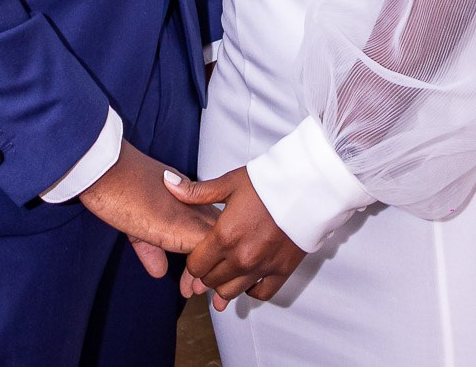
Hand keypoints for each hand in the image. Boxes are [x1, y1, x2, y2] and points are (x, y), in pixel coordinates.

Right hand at [79, 141, 217, 277]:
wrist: (106, 169)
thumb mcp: (137, 221)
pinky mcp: (182, 225)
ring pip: (216, 246)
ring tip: (193, 292)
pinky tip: (189, 286)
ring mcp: (191, 212)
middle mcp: (195, 201)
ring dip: (208, 273)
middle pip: (219, 236)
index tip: (196, 276)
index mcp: (187, 195)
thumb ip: (151, 247)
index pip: (210, 225)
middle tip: (198, 289)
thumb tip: (159, 270)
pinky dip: (199, 273)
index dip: (208, 252)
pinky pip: (202, 252)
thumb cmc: (116, 185)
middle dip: (213, 266)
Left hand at [164, 167, 305, 308]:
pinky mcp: (282, 271)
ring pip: (231, 292)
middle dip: (206, 273)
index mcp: (224, 235)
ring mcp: (262, 267)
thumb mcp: (230, 183)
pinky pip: (260, 294)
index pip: (196, 265)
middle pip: (211, 280)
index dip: (193, 261)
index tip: (197, 254)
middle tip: (209, 264)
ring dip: (224, 285)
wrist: (308, 186)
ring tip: (224, 276)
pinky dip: (251, 290)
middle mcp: (241, 257)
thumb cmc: (267, 182)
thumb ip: (197, 192)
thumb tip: (167, 183)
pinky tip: (247, 279)